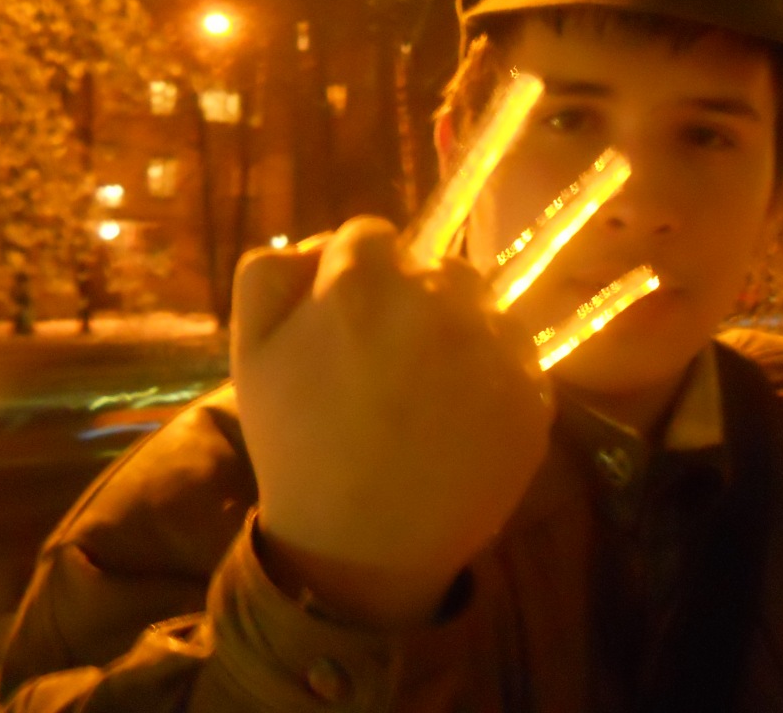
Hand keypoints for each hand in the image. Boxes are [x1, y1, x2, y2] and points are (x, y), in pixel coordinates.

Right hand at [230, 216, 553, 625]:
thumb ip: (271, 271)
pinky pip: (517, 355)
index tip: (352, 322)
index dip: (357, 276)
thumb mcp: (249, 352)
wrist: (360, 546)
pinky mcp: (533, 390)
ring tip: (432, 391)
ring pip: (483, 306)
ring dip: (462, 331)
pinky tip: (462, 416)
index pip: (371, 236)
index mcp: (359, 283)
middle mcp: (437, 300)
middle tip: (393, 362)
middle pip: (436, 267)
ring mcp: (492, 345)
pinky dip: (496, 374)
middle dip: (414, 299)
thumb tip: (323, 241)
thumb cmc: (298, 447)